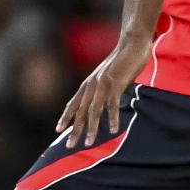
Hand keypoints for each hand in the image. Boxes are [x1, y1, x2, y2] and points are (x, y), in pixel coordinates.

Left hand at [55, 32, 152, 148]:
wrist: (131, 43)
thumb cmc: (121, 62)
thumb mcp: (106, 77)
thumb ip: (102, 90)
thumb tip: (100, 104)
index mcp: (88, 84)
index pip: (73, 104)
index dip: (65, 117)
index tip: (58, 130)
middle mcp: (91, 85)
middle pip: (80, 112)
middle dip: (74, 130)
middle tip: (70, 146)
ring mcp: (103, 84)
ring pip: (93, 111)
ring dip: (91, 128)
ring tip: (88, 143)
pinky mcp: (116, 83)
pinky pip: (112, 104)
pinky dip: (111, 118)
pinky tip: (112, 130)